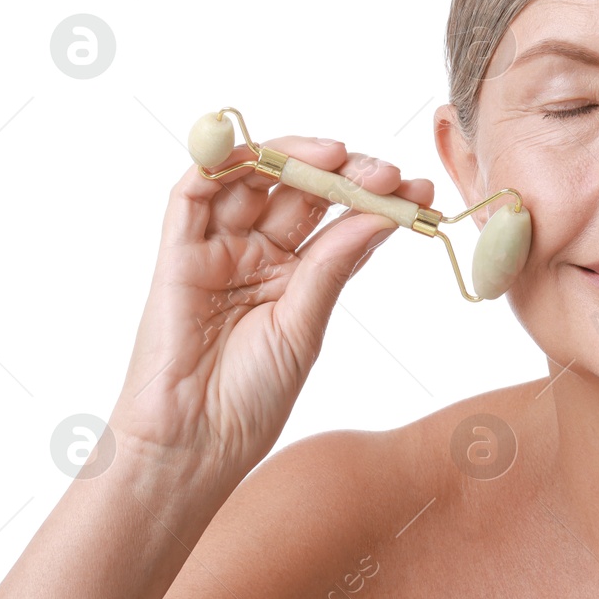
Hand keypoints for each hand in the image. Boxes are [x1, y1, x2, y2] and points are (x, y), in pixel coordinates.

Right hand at [109, 137, 432, 483]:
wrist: (193, 444)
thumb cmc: (249, 399)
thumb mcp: (305, 326)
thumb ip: (333, 265)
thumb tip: (381, 216)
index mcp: (293, 275)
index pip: (339, 219)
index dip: (378, 199)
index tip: (421, 192)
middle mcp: (255, 254)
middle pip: (300, 190)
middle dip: (346, 172)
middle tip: (387, 172)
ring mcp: (216, 249)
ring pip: (251, 179)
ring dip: (293, 157)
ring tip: (339, 156)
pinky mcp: (177, 253)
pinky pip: (191, 193)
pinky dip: (220, 162)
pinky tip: (266, 153)